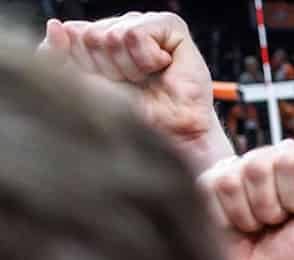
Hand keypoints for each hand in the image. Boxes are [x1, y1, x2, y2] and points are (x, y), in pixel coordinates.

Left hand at [40, 13, 229, 172]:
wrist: (173, 137)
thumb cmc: (136, 117)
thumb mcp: (83, 87)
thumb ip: (58, 56)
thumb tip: (57, 25)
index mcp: (101, 39)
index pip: (72, 34)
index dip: (86, 66)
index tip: (109, 86)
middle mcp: (122, 28)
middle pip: (90, 34)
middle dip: (108, 68)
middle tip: (131, 85)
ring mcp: (146, 25)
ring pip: (111, 35)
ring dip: (128, 68)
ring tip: (146, 80)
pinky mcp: (170, 26)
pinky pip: (135, 34)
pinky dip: (145, 59)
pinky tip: (160, 69)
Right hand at [201, 135, 293, 259]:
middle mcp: (274, 161)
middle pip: (262, 163)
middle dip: (274, 206)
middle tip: (280, 225)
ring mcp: (242, 171)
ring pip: (237, 176)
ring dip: (251, 214)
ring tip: (262, 227)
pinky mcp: (212, 185)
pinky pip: (212, 186)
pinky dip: (228, 217)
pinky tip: (240, 227)